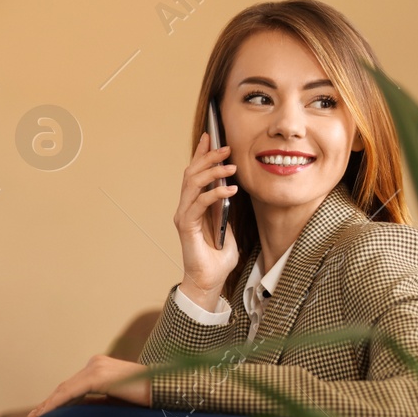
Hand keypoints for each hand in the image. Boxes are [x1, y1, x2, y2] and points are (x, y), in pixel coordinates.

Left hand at [26, 355, 151, 416]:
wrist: (165, 389)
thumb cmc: (145, 397)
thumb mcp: (116, 400)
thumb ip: (98, 401)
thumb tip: (80, 411)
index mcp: (101, 367)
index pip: (74, 385)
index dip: (57, 399)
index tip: (42, 411)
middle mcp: (96, 363)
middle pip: (67, 386)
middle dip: (50, 402)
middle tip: (34, 416)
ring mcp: (96, 367)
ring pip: (66, 389)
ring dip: (50, 403)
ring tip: (36, 416)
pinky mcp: (98, 376)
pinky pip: (72, 391)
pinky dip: (58, 403)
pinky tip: (47, 412)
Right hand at [175, 133, 240, 305]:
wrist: (209, 280)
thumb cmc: (219, 257)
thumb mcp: (228, 227)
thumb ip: (226, 210)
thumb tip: (233, 190)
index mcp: (195, 206)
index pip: (195, 173)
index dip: (201, 153)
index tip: (210, 136)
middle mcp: (186, 208)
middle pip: (192, 173)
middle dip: (208, 156)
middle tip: (226, 146)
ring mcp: (184, 216)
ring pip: (193, 183)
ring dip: (212, 171)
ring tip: (231, 166)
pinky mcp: (186, 226)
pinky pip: (199, 203)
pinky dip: (214, 194)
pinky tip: (230, 190)